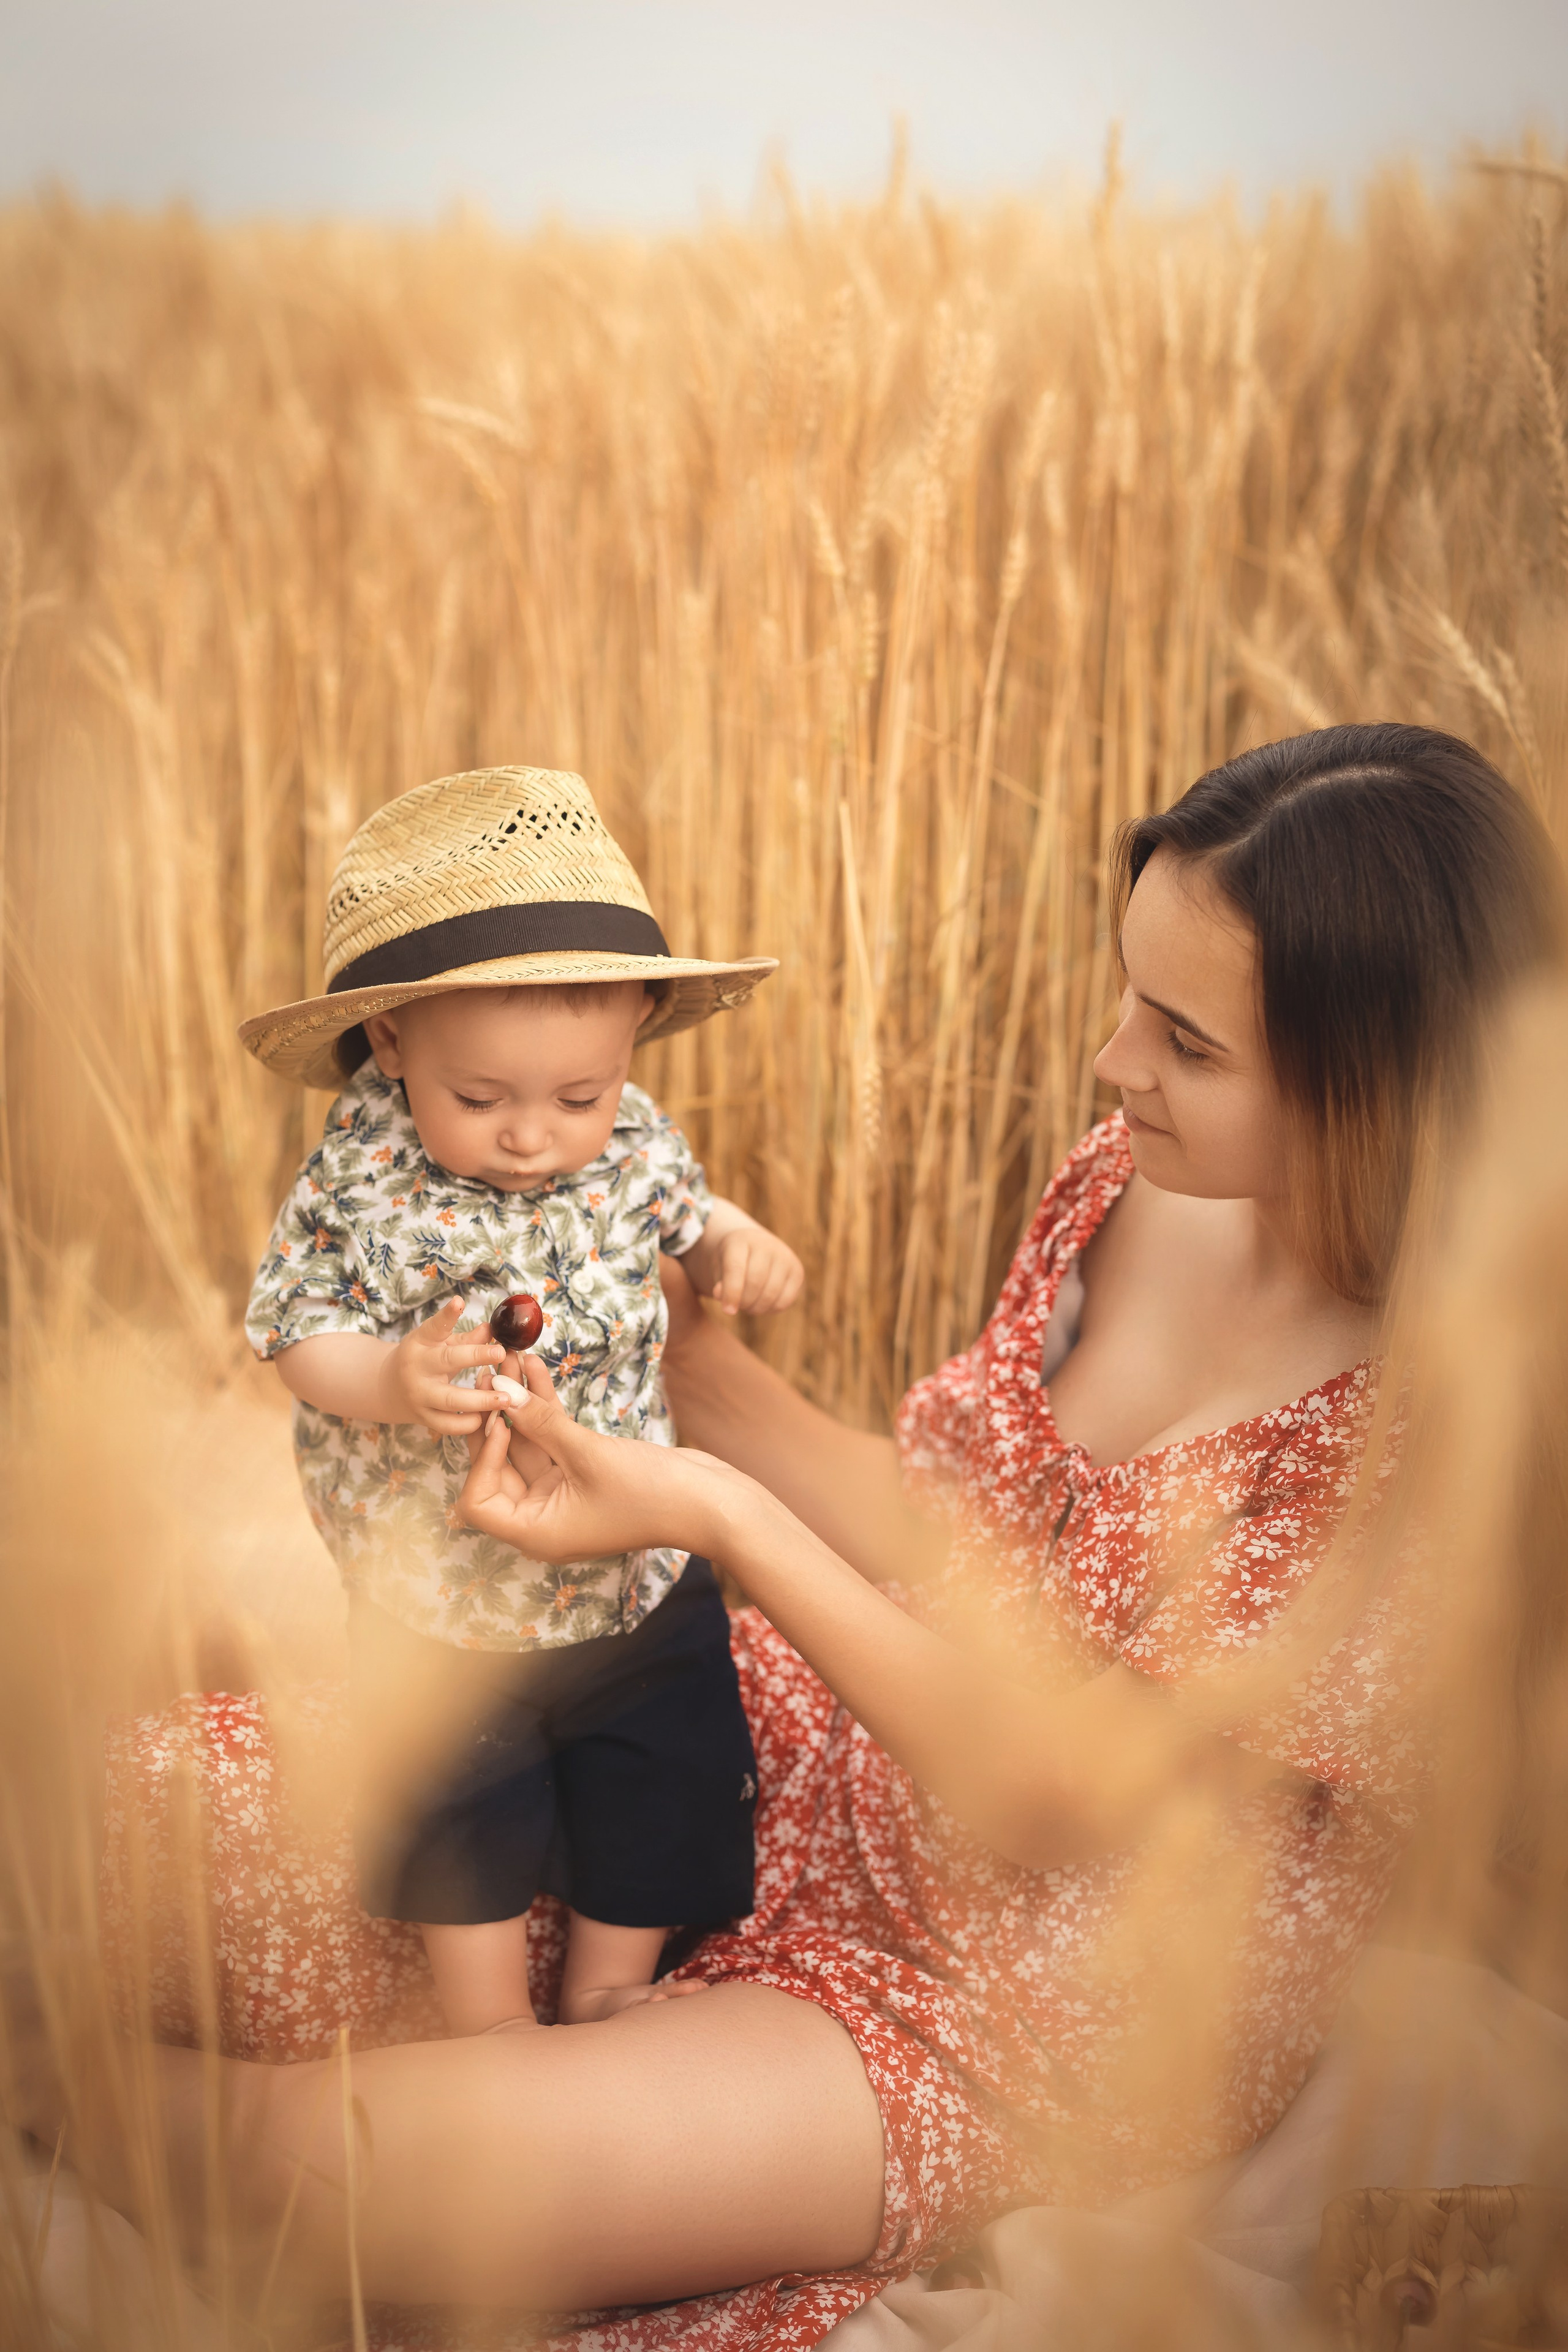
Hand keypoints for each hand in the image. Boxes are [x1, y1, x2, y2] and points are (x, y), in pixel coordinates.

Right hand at [381, 1296, 503, 1433]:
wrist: (389, 1388)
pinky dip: (468, 1424)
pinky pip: (448, 1425)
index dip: (447, 1315)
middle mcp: (417, 1368)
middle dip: (475, 1356)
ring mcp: (419, 1395)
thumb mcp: (439, 1343)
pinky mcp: (424, 1418)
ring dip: (480, 1400)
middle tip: (502, 1353)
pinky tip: (488, 1419)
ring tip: (506, 1398)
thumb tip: (492, 1328)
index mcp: (420, 1342)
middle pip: (446, 1361)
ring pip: (449, 1400)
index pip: (434, 1327)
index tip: (459, 1302)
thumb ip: (467, 1338)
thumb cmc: (424, 1359)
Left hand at [459, 1354, 741, 1563]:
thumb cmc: (648, 1493)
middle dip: (494, 1419)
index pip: (478, 1501)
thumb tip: (499, 1388)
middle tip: (487, 1372)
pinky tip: (536, 1368)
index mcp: (535, 1532)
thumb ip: (540, 1422)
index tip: (497, 1418)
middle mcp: (542, 1518)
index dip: (482, 1459)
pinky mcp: (583, 1473)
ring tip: (511, 1357)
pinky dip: (544, 1409)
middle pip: (499, 1468)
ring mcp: (563, 1495)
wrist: (710, 1502)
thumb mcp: (587, 1454)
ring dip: (518, 1405)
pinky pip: (552, 1440)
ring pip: (527, 1446)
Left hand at [708, 1226, 803, 1316]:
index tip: (727, 1311)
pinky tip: (762, 1304)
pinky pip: (785, 1300)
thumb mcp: (718, 1268)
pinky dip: (771, 1309)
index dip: (731, 1293)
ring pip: (771, 1294)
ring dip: (756, 1308)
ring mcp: (785, 1257)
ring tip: (748, 1305)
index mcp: (741, 1240)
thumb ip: (720, 1286)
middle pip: (755, 1282)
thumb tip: (729, 1306)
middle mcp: (766, 1245)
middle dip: (744, 1302)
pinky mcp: (797, 1271)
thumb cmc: (731, 1261)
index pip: (736, 1268)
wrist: (752, 1246)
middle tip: (737, 1306)